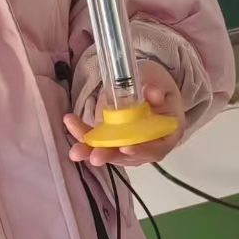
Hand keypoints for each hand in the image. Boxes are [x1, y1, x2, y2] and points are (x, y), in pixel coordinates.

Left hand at [62, 58, 183, 167]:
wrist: (148, 85)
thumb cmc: (158, 85)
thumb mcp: (160, 81)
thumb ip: (156, 88)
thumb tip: (153, 94)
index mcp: (167, 133)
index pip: (157, 149)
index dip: (141, 151)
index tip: (126, 148)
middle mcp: (148, 144)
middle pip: (129, 156)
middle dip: (110, 156)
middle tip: (94, 157)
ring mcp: (129, 143)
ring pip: (111, 152)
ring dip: (91, 151)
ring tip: (76, 151)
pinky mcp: (113, 139)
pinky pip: (98, 141)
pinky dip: (84, 136)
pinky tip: (71, 124)